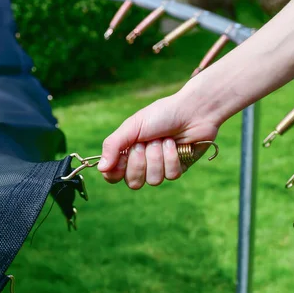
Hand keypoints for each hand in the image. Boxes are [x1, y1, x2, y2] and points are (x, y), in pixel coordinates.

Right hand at [97, 88, 221, 189]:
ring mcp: (160, 167)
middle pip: (133, 182)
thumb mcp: (133, 126)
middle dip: (141, 160)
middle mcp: (142, 162)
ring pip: (153, 180)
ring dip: (158, 157)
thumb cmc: (162, 114)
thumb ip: (113, 146)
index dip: (115, 173)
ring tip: (164, 140)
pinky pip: (171, 176)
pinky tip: (175, 144)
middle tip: (147, 142)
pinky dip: (172, 157)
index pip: (113, 176)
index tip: (122, 159)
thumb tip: (101, 168)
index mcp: (127, 151)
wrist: (192, 111)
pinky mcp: (178, 169)